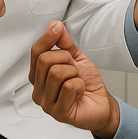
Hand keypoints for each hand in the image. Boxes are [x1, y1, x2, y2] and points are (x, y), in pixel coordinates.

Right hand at [30, 21, 119, 138]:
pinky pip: (69, 87)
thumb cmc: (87, 83)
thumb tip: (55, 26)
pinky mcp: (58, 112)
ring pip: (57, 72)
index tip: (57, 27)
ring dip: (74, 73)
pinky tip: (79, 92)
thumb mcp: (76, 57)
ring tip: (77, 81)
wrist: (100, 104)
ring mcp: (46, 102)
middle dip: (66, 58)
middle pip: (45, 60)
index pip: (36, 52)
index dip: (47, 37)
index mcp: (39, 75)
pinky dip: (80, 85)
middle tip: (74, 69)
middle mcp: (39, 89)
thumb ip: (64, 42)